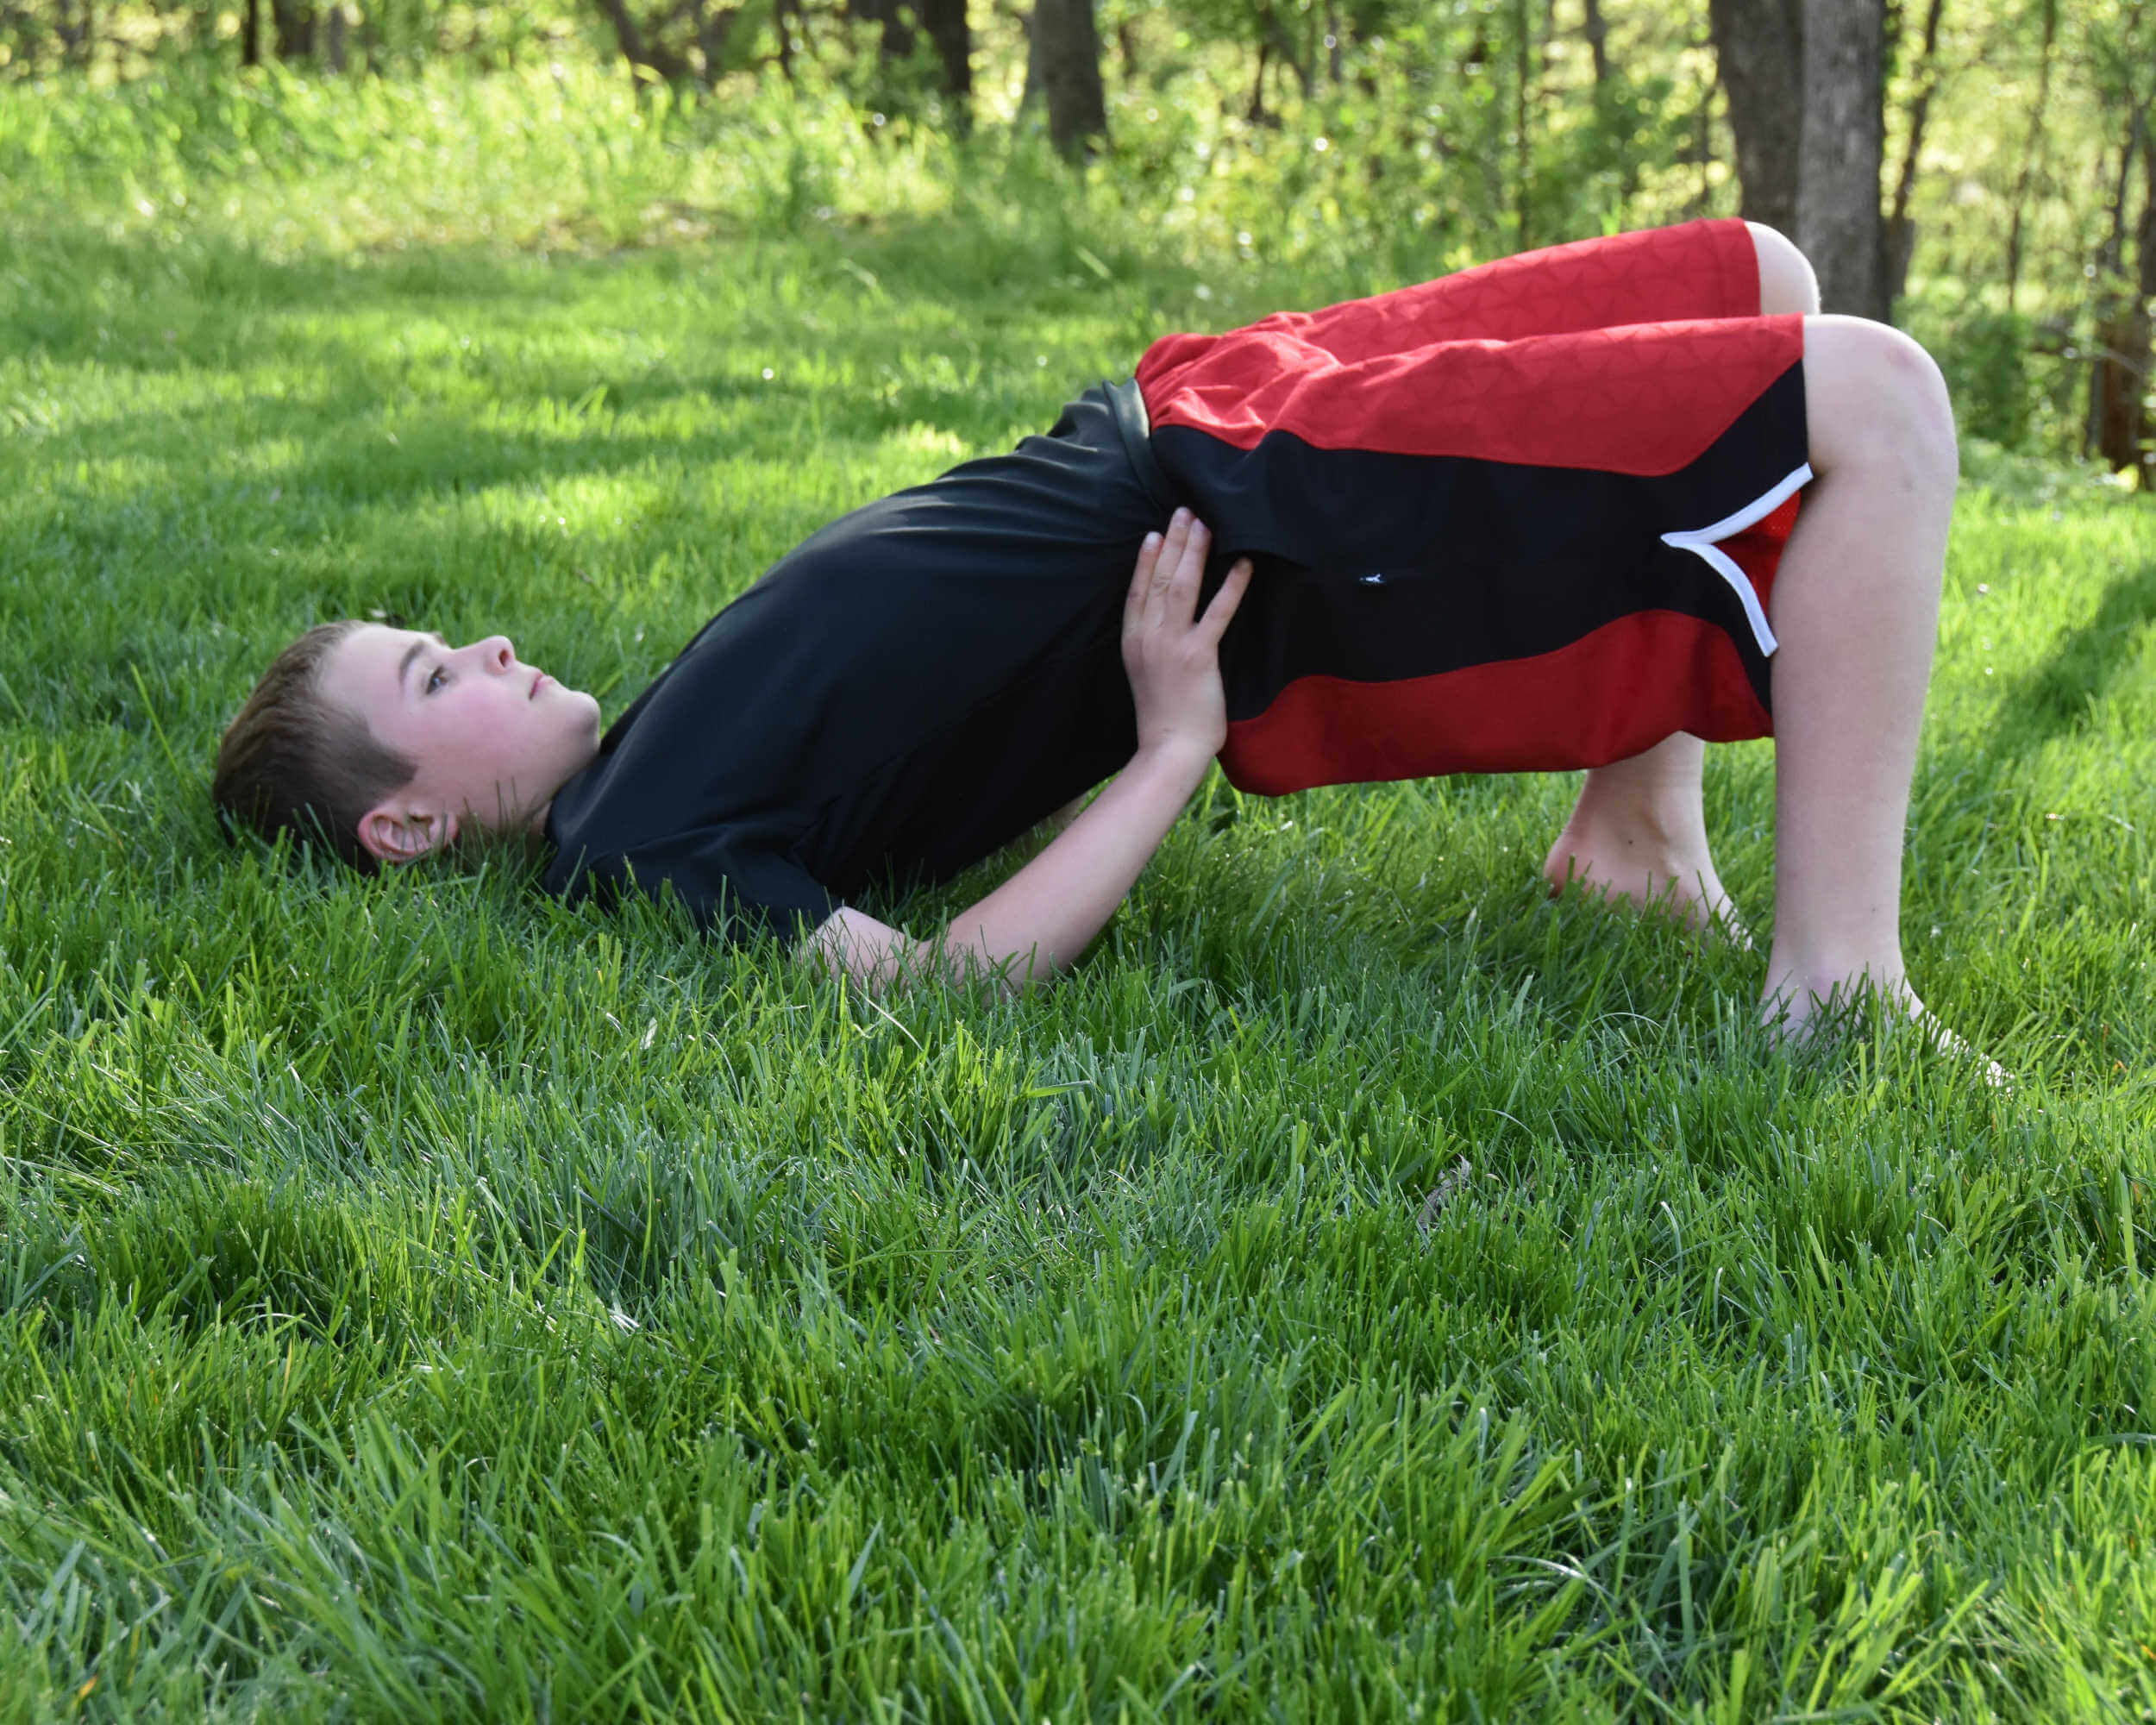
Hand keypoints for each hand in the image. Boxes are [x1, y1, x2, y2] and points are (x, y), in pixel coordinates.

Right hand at [1121, 509, 1252, 764]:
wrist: (1169, 749)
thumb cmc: (1162, 719)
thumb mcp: (1145, 675)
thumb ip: (1152, 647)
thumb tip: (1165, 625)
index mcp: (1133, 642)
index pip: (1137, 591)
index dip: (1145, 559)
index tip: (1155, 533)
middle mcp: (1149, 637)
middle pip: (1159, 579)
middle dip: (1173, 542)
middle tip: (1185, 511)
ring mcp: (1172, 644)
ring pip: (1181, 586)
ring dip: (1194, 551)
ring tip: (1205, 524)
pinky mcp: (1199, 655)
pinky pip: (1218, 612)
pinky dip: (1231, 585)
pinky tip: (1243, 563)